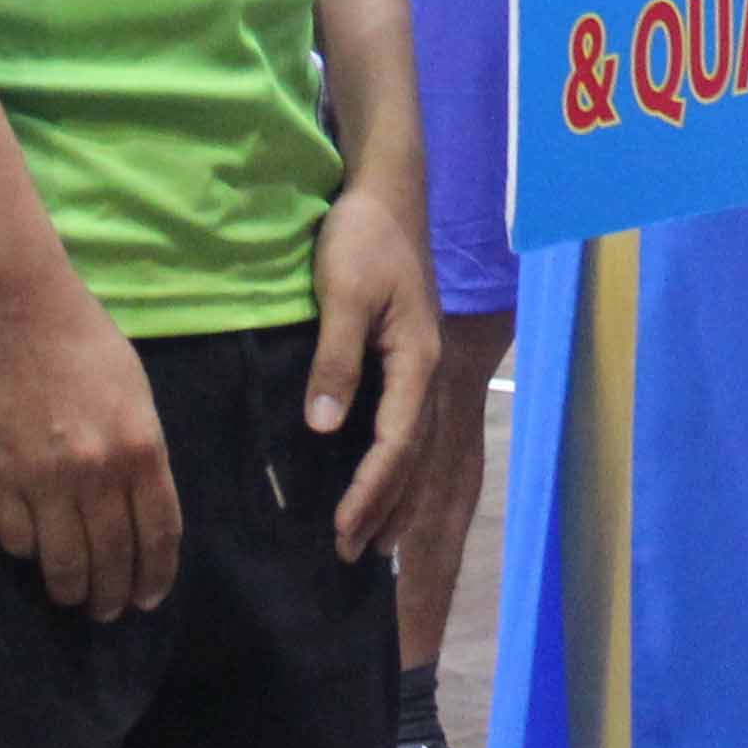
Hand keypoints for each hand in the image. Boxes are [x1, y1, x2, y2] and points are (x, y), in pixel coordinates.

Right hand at [0, 261, 184, 614]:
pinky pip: (16, 539)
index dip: (155, 575)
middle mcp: (98, 472)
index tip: (149, 598)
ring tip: (71, 596)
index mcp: (142, 447)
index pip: (158, 534)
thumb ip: (141, 450)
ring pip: (62, 562)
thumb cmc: (83, 338)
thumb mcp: (135, 391)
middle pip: (112, 558)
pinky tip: (32, 550)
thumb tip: (137, 504)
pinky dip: (26, 551)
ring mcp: (44, 479)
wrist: (16, 303)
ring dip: (69, 588)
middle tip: (108, 610)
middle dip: (113, 594)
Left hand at [308, 173, 439, 560]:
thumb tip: (323, 427)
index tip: (341, 531)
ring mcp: (419, 364)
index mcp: (414, 361)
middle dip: (385, 509)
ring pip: (413, 446)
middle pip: (411, 457)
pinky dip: (392, 464)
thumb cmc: (363, 238)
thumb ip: (336, 360)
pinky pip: (403, 425)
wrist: (386, 192)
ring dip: (395, 495)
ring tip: (373, 539)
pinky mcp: (406, 355)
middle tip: (352, 556)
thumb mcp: (344, 295)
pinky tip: (375, 478)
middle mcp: (424, 371)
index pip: (394, 445)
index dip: (369, 492)